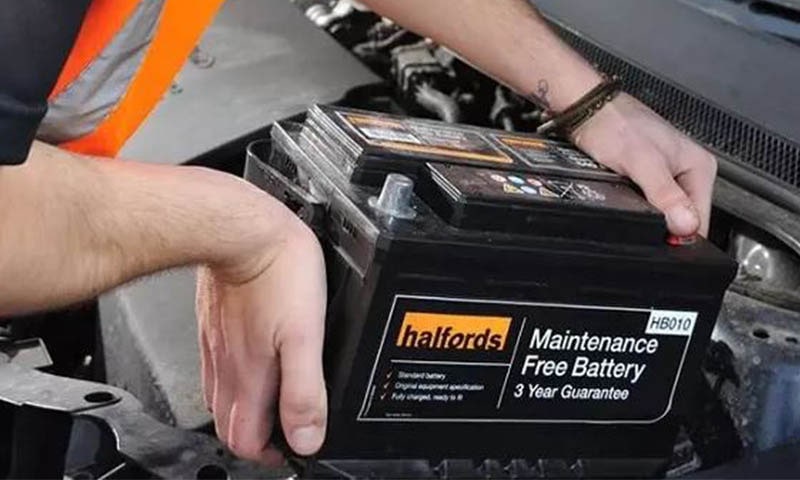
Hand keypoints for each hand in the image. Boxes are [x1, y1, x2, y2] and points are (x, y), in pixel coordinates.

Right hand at [196, 216, 327, 463]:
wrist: (240, 226)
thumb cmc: (277, 271)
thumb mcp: (305, 335)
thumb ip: (304, 390)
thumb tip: (306, 438)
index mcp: (249, 376)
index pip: (245, 441)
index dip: (269, 456)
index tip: (291, 451)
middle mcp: (226, 366)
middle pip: (229, 427)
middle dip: (255, 441)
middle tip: (284, 435)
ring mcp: (216, 345)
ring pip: (220, 399)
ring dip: (244, 413)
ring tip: (273, 407)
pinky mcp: (213, 324)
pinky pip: (217, 368)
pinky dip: (234, 382)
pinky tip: (253, 366)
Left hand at [572, 93, 716, 235]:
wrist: (586, 111)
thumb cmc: (613, 124)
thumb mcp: (642, 162)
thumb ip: (665, 194)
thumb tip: (686, 224)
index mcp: (699, 166)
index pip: (702, 218)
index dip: (682, 235)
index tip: (663, 240)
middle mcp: (688, 170)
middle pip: (684, 218)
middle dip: (666, 227)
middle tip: (643, 219)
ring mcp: (668, 174)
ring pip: (666, 212)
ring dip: (652, 217)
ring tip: (633, 205)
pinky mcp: (649, 177)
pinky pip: (651, 204)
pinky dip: (641, 208)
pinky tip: (628, 201)